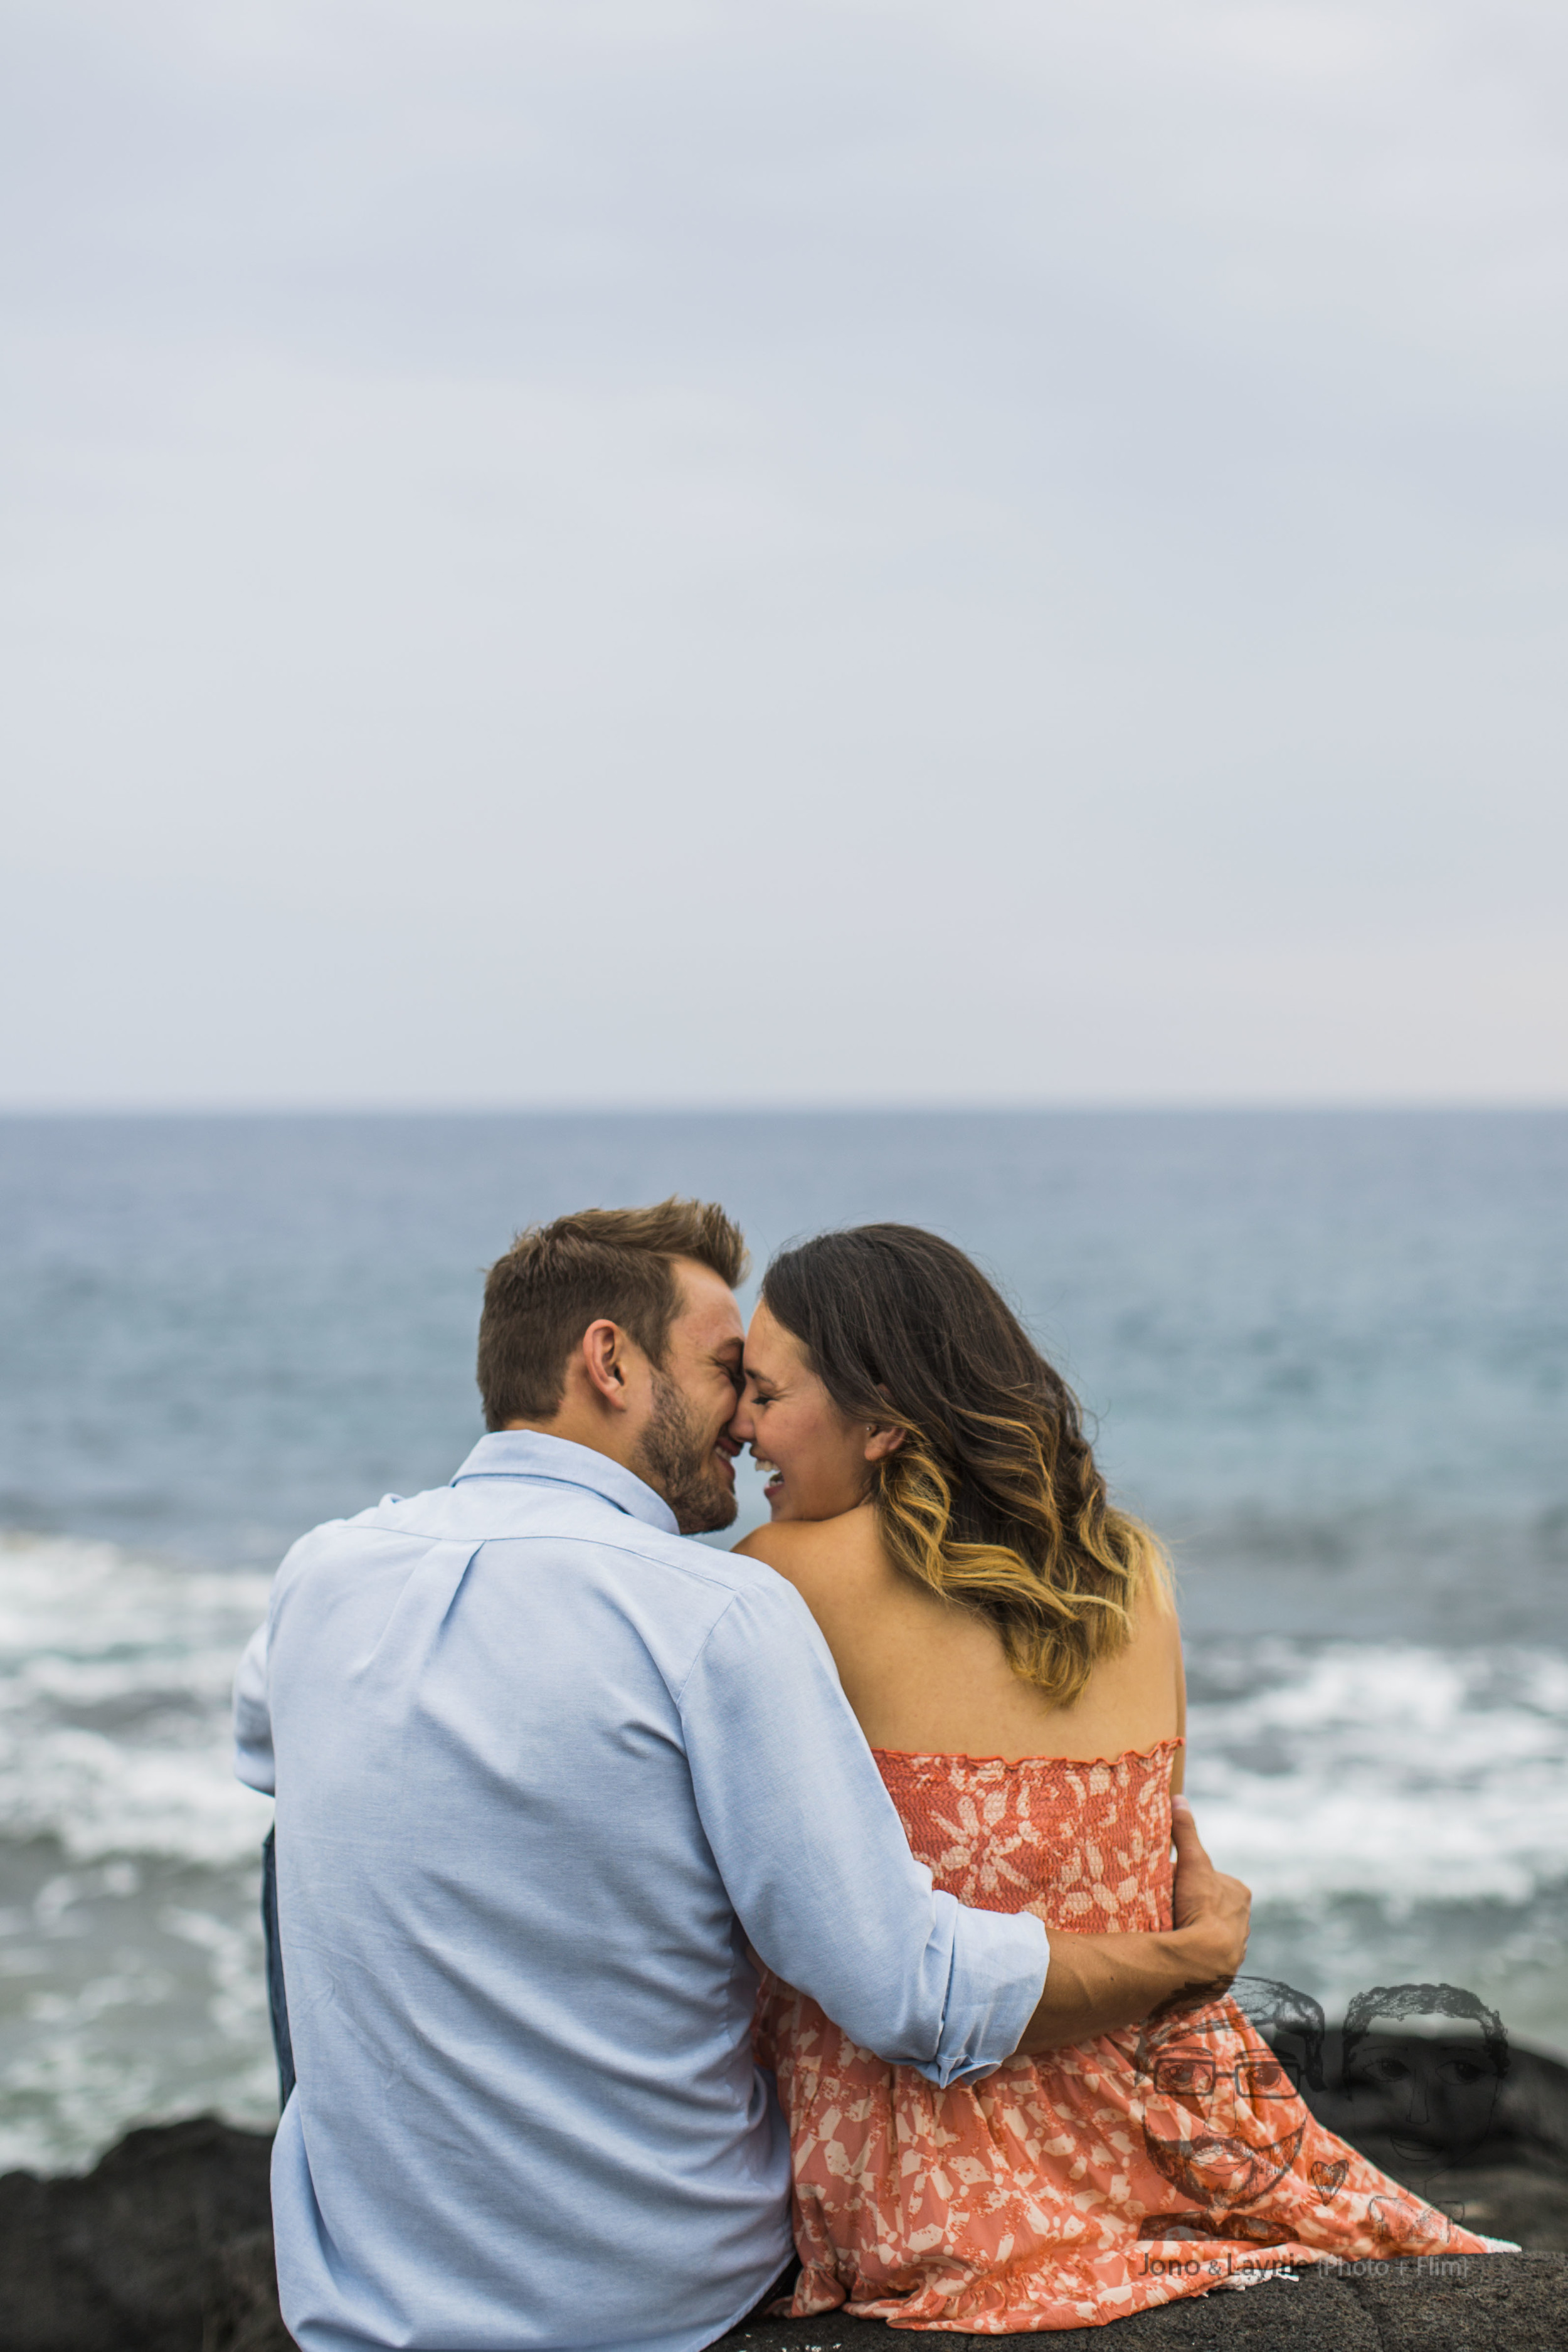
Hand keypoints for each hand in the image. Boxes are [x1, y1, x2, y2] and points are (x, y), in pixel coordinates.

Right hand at [1169, 1796, 1249, 1985]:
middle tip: (1167, 1907)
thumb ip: (1185, 1832)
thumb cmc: (1201, 1907)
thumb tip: (1178, 1798)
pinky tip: (1177, 1951)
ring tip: (1170, 1931)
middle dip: (1191, 1905)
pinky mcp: (1224, 1970)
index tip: (1170, 1884)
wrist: (1204, 1960)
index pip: (1209, 1879)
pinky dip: (1192, 1951)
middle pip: (1209, 1904)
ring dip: (1191, 1930)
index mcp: (1239, 1892)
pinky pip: (1204, 1954)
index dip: (1187, 1879)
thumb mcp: (1192, 1862)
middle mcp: (1243, 1919)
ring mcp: (1234, 1946)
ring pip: (1208, 1930)